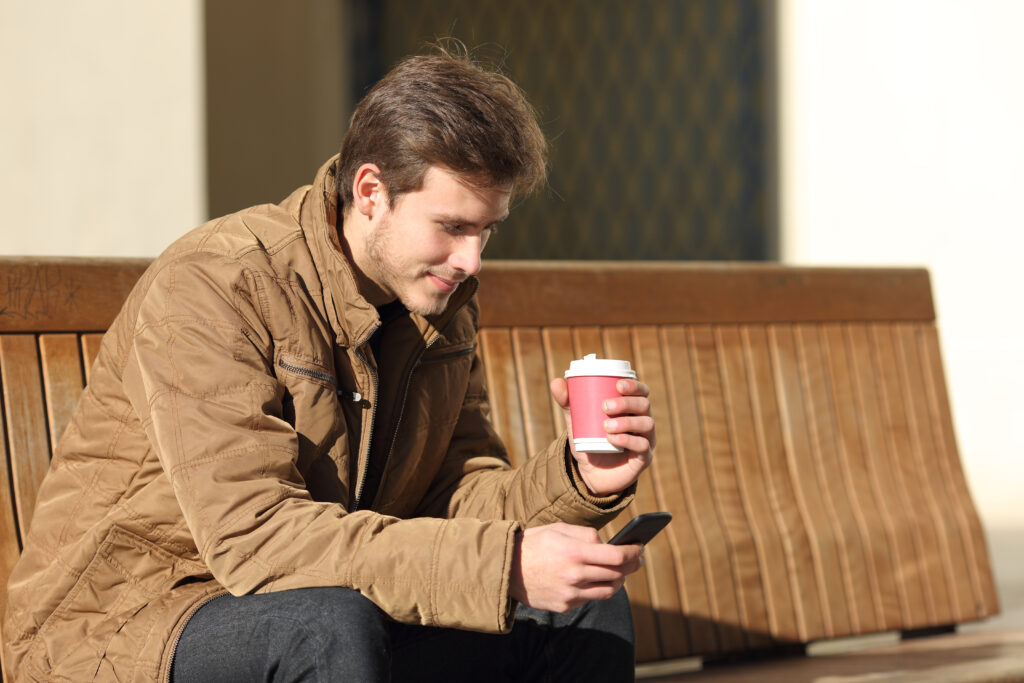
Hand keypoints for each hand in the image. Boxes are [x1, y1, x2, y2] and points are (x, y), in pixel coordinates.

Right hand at [509, 523, 643, 611]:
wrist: (506, 568)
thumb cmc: (535, 543)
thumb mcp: (560, 529)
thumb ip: (588, 536)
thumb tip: (608, 545)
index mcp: (575, 553)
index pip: (617, 556)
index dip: (633, 553)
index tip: (640, 548)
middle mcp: (575, 575)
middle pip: (617, 575)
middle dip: (631, 566)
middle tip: (636, 560)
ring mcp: (570, 594)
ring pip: (608, 590)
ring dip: (618, 580)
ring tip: (620, 571)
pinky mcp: (564, 605)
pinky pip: (590, 598)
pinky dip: (597, 588)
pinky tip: (596, 579)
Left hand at [549, 377, 655, 495]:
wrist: (591, 472)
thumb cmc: (589, 440)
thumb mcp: (577, 420)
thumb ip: (568, 402)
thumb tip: (555, 382)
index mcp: (632, 408)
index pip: (641, 392)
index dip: (634, 385)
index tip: (618, 385)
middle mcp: (642, 421)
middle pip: (644, 405)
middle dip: (626, 403)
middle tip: (605, 406)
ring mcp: (646, 440)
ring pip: (646, 424)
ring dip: (626, 422)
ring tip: (606, 426)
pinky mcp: (643, 458)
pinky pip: (642, 446)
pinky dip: (627, 440)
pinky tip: (613, 439)